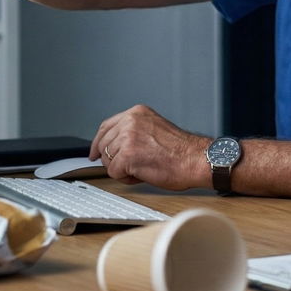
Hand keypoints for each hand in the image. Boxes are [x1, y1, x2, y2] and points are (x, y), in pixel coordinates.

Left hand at [89, 104, 207, 189]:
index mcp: (137, 113)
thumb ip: (134, 132)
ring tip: (142, 168)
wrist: (196, 160)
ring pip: (108, 160)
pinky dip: (126, 178)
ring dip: (122, 169)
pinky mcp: (128, 155)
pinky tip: (142, 174)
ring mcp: (128, 137)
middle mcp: (130, 121)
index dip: (98, 142)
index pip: (106, 126)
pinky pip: (114, 172)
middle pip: (103, 144)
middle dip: (112, 159)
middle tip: (127, 167)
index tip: (94, 152)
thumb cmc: (182, 151)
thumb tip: (114, 146)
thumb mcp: (154, 129)